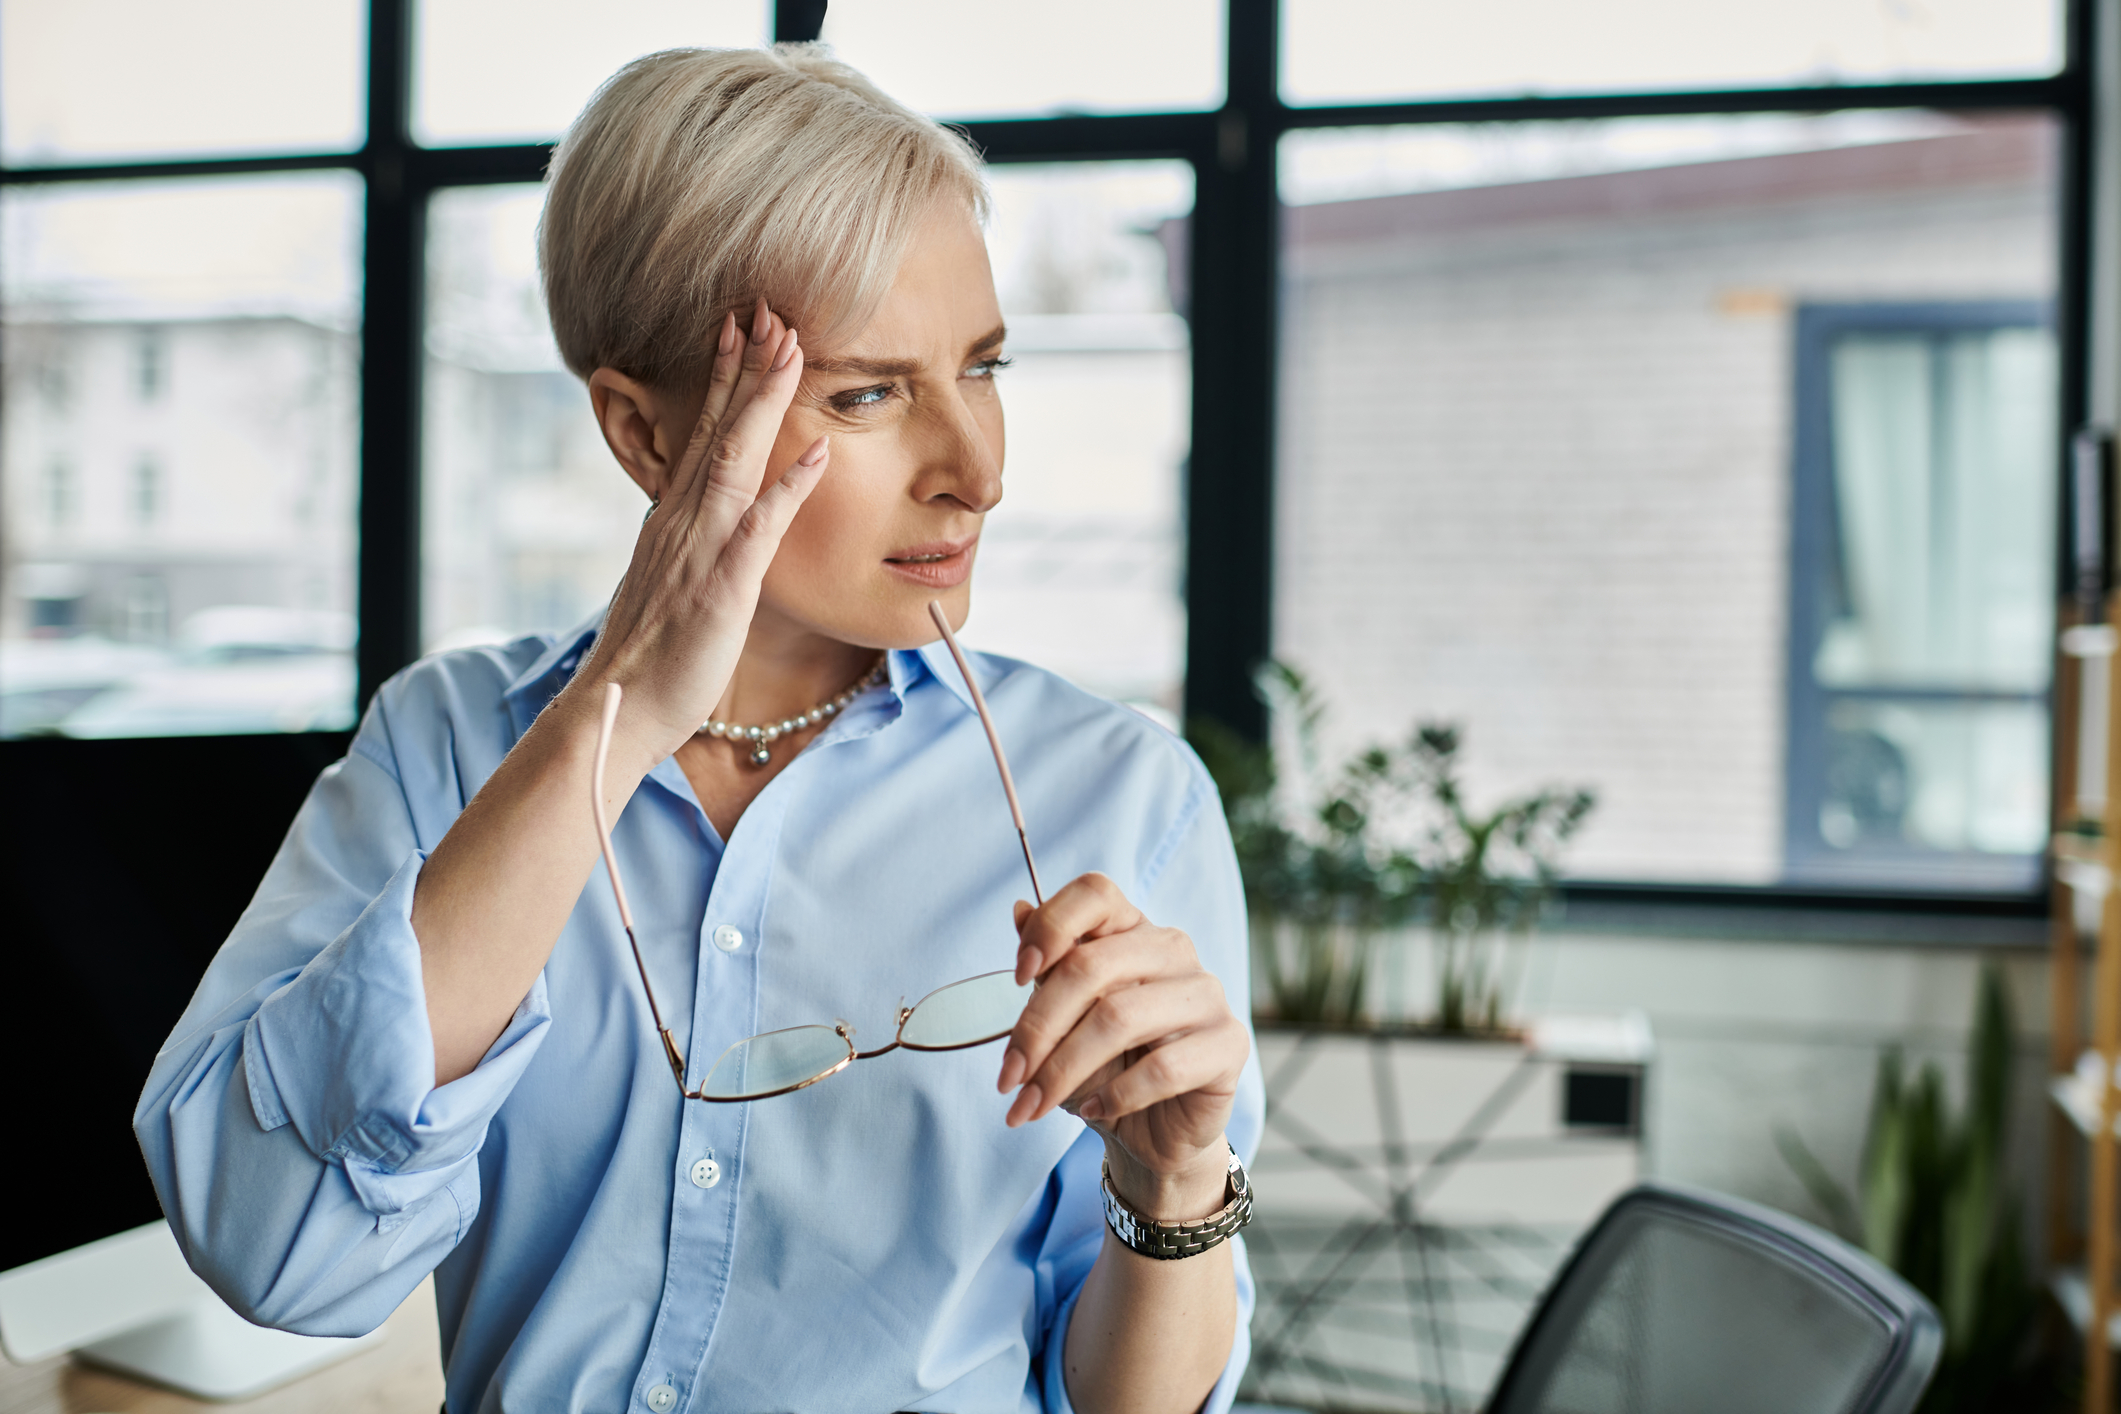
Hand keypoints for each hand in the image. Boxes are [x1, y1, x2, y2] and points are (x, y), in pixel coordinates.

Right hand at [568, 300, 827, 764]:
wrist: (617, 710)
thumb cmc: (650, 657)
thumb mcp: (669, 584)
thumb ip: (686, 544)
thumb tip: (697, 517)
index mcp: (673, 518)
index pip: (703, 432)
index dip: (725, 379)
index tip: (740, 327)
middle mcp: (683, 521)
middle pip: (719, 428)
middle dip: (746, 365)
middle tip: (769, 307)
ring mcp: (700, 549)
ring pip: (736, 458)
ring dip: (765, 401)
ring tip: (790, 347)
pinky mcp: (721, 586)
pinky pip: (759, 527)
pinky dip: (788, 486)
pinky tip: (817, 450)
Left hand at [997, 874, 1249, 1219]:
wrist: (1153, 1130)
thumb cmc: (1107, 1066)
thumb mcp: (1066, 1019)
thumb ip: (1048, 967)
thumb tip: (1021, 910)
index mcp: (1132, 930)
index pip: (1095, 894)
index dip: (1051, 927)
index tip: (1017, 976)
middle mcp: (1173, 951)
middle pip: (1092, 966)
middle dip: (1037, 1028)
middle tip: (1008, 1078)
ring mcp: (1206, 995)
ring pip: (1120, 1019)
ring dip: (1063, 1070)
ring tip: (1034, 1105)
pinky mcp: (1229, 1044)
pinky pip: (1163, 1068)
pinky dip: (1116, 1095)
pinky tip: (1092, 1109)